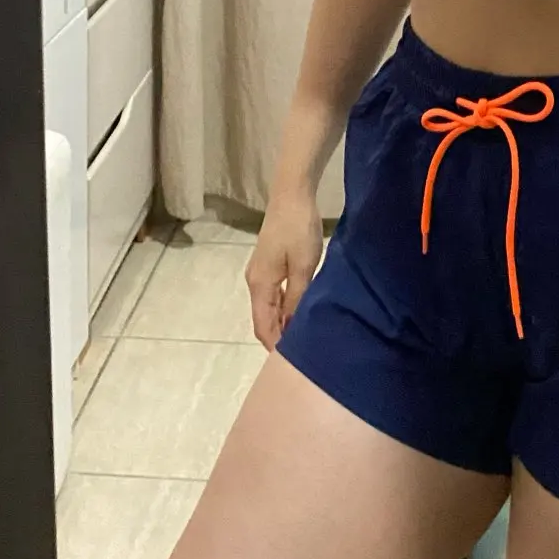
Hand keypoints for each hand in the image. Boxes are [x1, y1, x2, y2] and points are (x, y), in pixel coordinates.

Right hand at [245, 191, 322, 349]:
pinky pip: (273, 295)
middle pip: (263, 319)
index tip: (293, 364)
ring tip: (303, 336)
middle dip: (278, 338)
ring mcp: (260, 272)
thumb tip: (292, 327)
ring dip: (282, 323)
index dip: (275, 346)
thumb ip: (297, 299)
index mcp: (260, 284)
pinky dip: (283, 308)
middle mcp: (254, 281)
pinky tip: (299, 311)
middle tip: (302, 354)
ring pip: (268, 307)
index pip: (263, 326)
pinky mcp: (269, 263)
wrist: (292, 194)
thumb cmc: (299, 230)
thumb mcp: (304, 267)